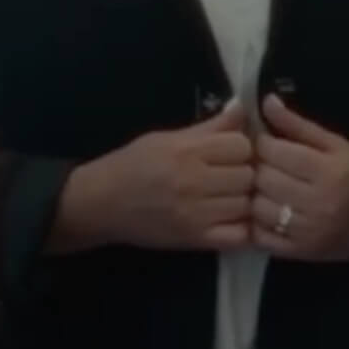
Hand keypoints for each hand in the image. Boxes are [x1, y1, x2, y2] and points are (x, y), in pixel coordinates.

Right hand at [61, 100, 256, 251]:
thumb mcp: (166, 138)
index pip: (242, 145)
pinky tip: (230, 219)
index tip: (228, 152)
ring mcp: (196, 214)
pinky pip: (239, 235)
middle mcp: (193, 182)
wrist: (100, 203)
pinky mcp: (196, 240)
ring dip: (241, 200)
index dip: (239, 147)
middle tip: (228, 176)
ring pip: (247, 204)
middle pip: (248, 175)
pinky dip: (242, 228)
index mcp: (186, 152)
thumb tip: (242, 108)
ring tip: (226, 197)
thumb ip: (208, 127)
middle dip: (242, 173)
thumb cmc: (131, 165)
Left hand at [251, 95, 348, 262]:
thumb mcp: (339, 145)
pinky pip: (261, 236)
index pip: (273, 152)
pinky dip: (256, 223)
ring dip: (254, 195)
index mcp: (329, 171)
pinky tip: (267, 211)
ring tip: (265, 187)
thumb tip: (266, 103)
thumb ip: (299, 125)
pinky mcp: (301, 253)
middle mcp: (318, 203)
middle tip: (262, 164)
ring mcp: (308, 232)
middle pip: (262, 179)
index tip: (265, 142)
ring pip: (257, 208)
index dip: (261, 143)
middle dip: (256, 168)